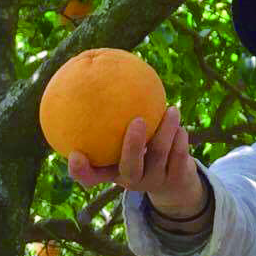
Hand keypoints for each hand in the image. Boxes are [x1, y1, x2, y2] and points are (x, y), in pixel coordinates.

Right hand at [65, 105, 204, 217]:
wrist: (173, 182)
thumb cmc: (140, 149)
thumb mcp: (122, 139)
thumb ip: (110, 117)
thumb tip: (98, 73)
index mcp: (112, 172)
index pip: (90, 177)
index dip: (80, 170)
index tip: (75, 154)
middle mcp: (131, 181)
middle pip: (130, 168)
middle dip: (133, 146)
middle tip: (138, 120)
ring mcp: (154, 182)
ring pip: (159, 156)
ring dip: (166, 131)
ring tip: (172, 110)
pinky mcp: (176, 181)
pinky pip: (179, 156)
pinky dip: (180, 138)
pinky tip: (180, 126)